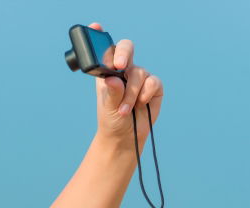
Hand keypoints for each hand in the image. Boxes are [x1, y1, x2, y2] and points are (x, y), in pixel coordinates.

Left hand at [89, 22, 164, 147]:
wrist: (125, 137)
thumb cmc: (111, 120)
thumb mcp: (107, 108)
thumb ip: (111, 93)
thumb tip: (113, 79)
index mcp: (107, 72)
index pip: (105, 50)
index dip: (100, 36)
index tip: (95, 27)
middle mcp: (123, 70)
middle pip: (126, 49)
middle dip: (123, 54)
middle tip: (119, 66)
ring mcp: (139, 77)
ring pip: (139, 73)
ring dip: (131, 93)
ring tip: (123, 110)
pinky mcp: (153, 86)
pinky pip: (153, 82)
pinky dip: (146, 94)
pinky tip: (141, 105)